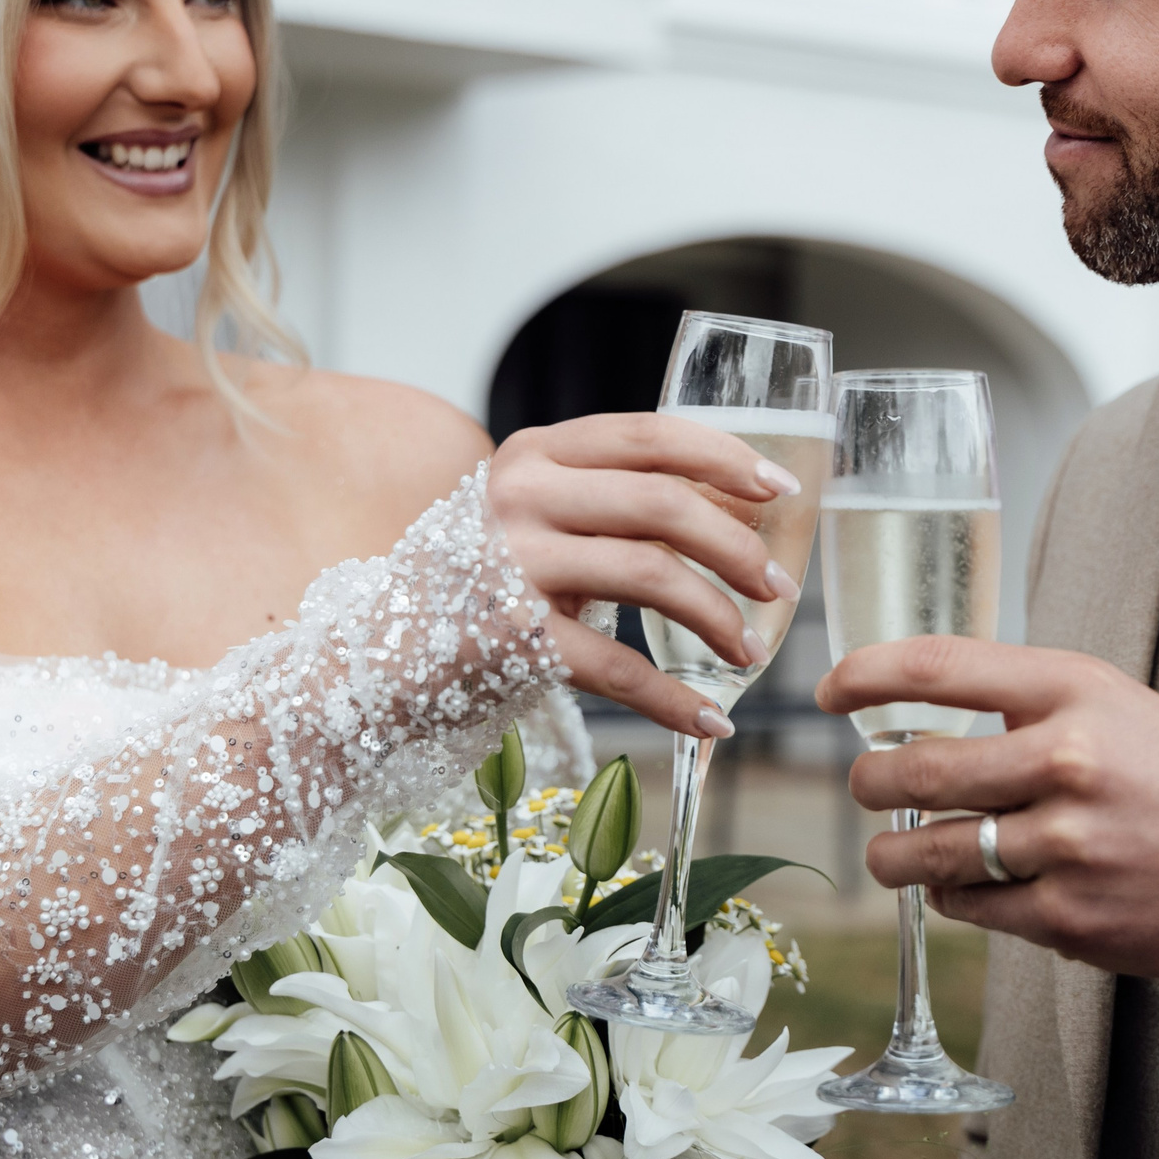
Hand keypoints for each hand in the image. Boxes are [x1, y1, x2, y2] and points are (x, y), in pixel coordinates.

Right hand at [491, 414, 800, 739]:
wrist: (379, 656)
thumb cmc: (481, 582)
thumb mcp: (535, 516)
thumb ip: (609, 498)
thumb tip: (734, 508)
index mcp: (535, 453)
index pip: (649, 437)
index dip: (725, 458)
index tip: (779, 490)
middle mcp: (521, 497)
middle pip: (662, 503)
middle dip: (737, 547)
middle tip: (779, 588)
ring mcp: (512, 565)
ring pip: (650, 575)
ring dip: (717, 618)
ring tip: (747, 651)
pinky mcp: (511, 639)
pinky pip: (618, 667)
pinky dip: (674, 700)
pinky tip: (710, 721)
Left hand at [818, 638, 1158, 985]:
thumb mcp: (1118, 708)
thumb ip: (1029, 708)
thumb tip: (924, 719)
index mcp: (1075, 690)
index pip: (939, 667)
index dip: (866, 674)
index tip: (829, 690)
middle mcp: (1066, 759)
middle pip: (915, 769)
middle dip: (870, 782)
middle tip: (866, 786)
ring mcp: (1066, 843)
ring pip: (929, 849)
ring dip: (894, 854)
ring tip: (891, 852)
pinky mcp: (1069, 916)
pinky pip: (970, 907)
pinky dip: (952, 898)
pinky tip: (964, 888)